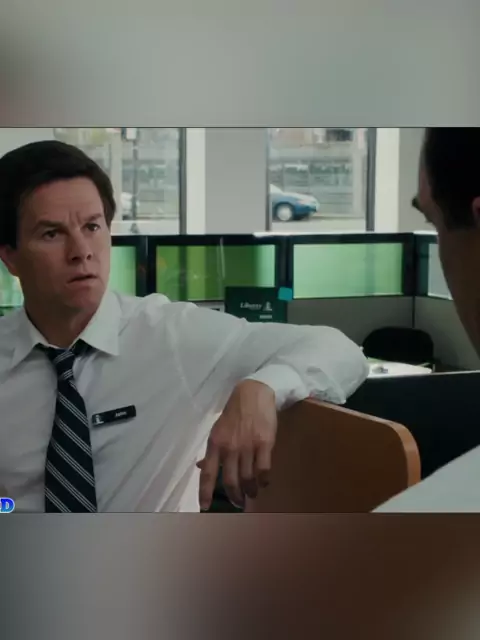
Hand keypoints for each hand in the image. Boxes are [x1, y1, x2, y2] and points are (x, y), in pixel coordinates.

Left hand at [197, 380, 277, 510]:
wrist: (254, 393)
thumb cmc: (234, 412)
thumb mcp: (217, 429)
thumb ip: (211, 450)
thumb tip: (200, 466)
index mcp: (215, 443)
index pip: (207, 473)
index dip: (205, 492)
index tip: (205, 508)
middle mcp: (229, 447)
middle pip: (230, 481)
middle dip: (234, 496)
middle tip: (238, 502)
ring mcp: (247, 446)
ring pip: (248, 478)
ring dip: (250, 490)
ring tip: (252, 493)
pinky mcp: (265, 443)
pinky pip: (263, 469)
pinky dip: (264, 480)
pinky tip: (264, 482)